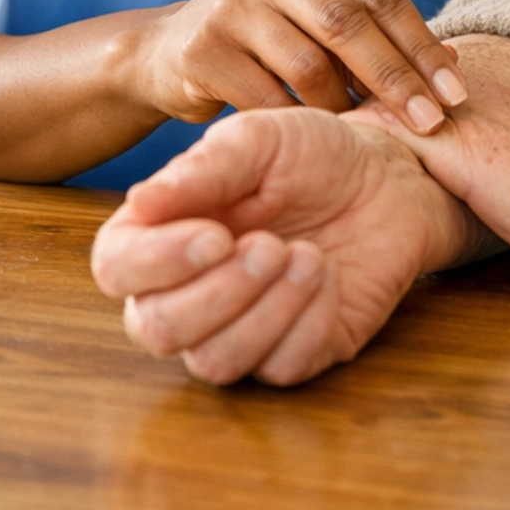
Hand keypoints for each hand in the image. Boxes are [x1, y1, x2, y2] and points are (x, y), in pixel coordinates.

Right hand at [91, 107, 493, 384]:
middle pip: (156, 329)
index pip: (116, 268)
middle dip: (217, 292)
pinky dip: (308, 322)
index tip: (215, 234)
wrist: (392, 177)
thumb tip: (139, 202)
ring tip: (309, 256)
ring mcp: (241, 328)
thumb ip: (203, 169)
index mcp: (165, 231)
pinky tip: (330, 277)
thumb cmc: (315, 153)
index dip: (155, 262)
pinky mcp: (295, 353)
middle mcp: (190, 289)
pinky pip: (280, 369)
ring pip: (213, 361)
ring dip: (264, 311)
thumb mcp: (263, 140)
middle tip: (273, 245)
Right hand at [114, 0, 467, 134]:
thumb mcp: (319, 21)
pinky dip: (300, 124)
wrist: (166, 53)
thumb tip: (453, 62)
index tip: (458, 92)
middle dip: (397, 79)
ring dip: (346, 107)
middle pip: (349, 25)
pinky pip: (267, 99)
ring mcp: (232, 3)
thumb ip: (377, 34)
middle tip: (433, 123)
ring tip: (368, 136)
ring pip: (310, 65)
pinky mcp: (203, 47)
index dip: (423, 46)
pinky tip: (318, 142)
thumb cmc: (265, 39)